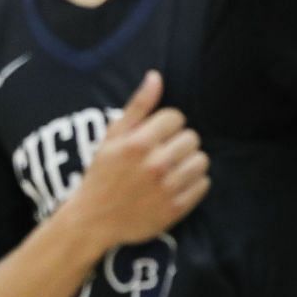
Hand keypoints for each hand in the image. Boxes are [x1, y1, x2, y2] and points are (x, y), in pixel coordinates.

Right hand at [63, 72, 208, 253]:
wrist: (94, 219)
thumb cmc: (102, 173)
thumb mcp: (112, 137)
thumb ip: (137, 106)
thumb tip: (156, 76)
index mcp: (138, 143)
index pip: (176, 117)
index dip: (165, 125)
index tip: (153, 136)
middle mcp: (155, 165)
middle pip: (192, 138)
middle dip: (178, 142)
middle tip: (161, 153)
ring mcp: (168, 188)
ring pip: (201, 160)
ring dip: (189, 162)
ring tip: (170, 168)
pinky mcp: (176, 208)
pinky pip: (203, 184)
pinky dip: (194, 183)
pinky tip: (175, 184)